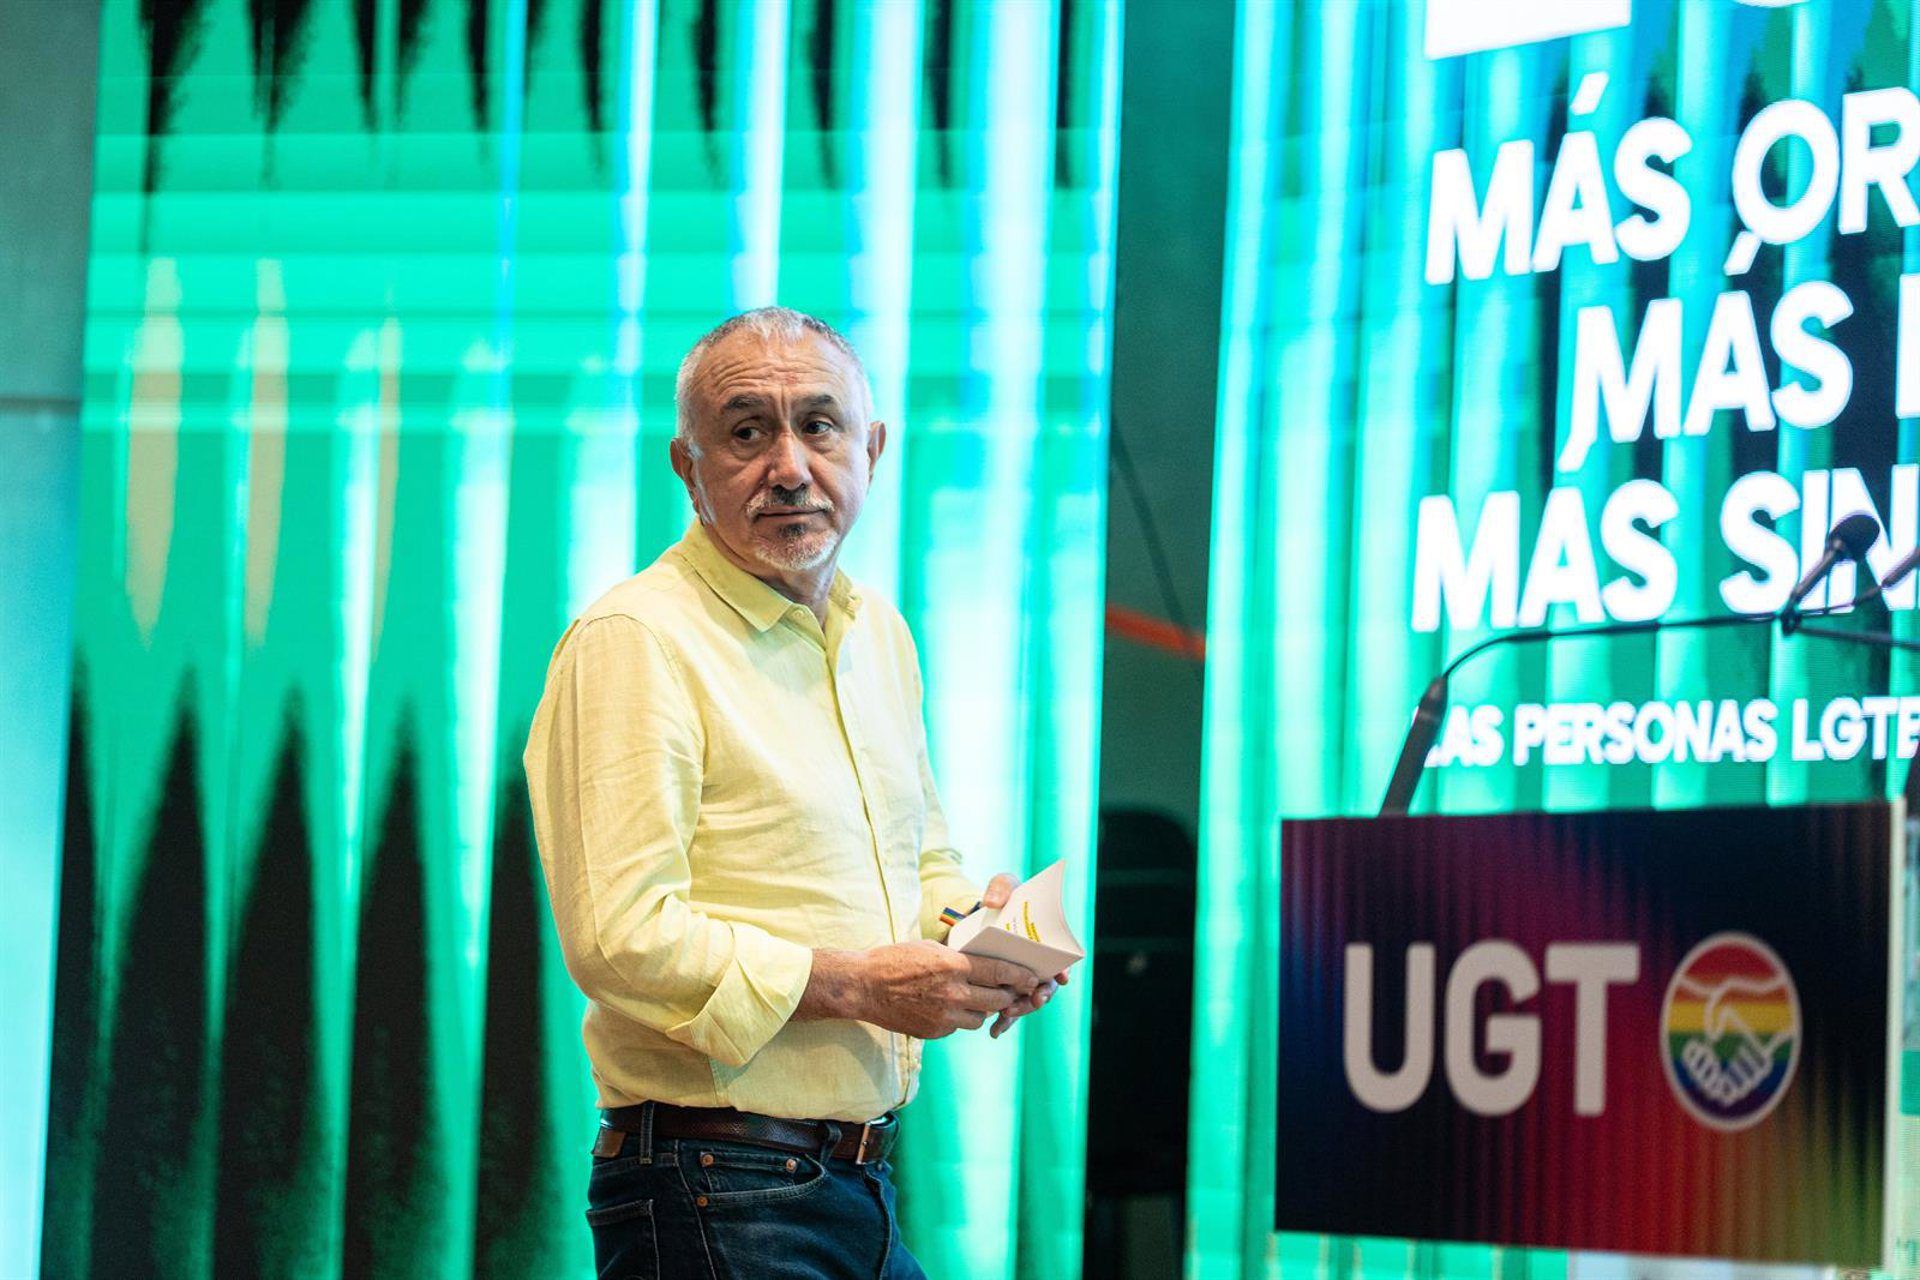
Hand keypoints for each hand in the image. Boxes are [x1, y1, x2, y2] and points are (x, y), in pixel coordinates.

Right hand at [801, 941, 1038, 1038]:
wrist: (863, 987)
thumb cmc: (894, 960)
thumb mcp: (931, 948)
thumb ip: (960, 957)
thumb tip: (986, 961)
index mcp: (953, 966)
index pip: (999, 970)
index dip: (1020, 975)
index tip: (1032, 976)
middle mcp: (953, 993)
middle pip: (997, 999)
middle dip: (1007, 994)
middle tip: (1010, 990)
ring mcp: (944, 1016)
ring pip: (980, 1017)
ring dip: (981, 1008)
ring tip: (972, 997)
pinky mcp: (935, 1032)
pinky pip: (959, 1026)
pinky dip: (958, 1018)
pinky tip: (946, 1007)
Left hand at [976, 871, 1066, 1037]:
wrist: (980, 914)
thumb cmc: (1002, 898)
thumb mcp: (1004, 885)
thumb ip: (1001, 887)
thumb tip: (994, 902)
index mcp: (1046, 941)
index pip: (1061, 959)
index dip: (1063, 970)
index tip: (1061, 977)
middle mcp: (1038, 962)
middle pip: (1046, 985)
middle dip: (1042, 995)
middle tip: (1035, 1000)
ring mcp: (1022, 976)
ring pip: (1028, 1000)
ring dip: (1021, 1010)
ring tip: (1008, 1016)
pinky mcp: (1005, 986)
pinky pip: (1008, 1007)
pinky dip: (1005, 1020)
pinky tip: (996, 1031)